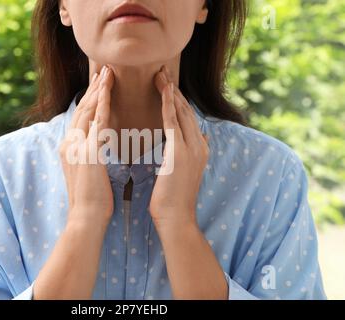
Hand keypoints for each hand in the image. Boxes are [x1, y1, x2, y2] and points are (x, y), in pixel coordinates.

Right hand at [59, 65, 114, 229]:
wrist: (85, 219)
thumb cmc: (92, 201)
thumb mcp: (89, 173)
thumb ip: (90, 155)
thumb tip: (99, 144)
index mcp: (69, 149)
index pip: (80, 119)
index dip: (89, 101)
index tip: (98, 86)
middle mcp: (69, 144)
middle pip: (81, 109)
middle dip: (92, 89)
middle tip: (102, 70)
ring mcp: (76, 147)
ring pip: (86, 110)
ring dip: (97, 90)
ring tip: (106, 72)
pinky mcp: (87, 152)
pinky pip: (96, 122)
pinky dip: (102, 104)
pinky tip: (107, 90)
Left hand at [149, 66, 209, 228]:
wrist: (176, 219)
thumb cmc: (172, 200)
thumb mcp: (181, 173)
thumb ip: (186, 155)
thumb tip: (193, 140)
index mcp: (199, 149)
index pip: (188, 118)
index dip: (178, 100)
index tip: (167, 85)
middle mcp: (199, 145)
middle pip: (186, 110)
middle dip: (174, 89)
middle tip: (163, 70)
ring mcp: (193, 148)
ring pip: (181, 111)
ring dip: (171, 91)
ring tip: (161, 73)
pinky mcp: (181, 152)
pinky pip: (173, 121)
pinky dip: (168, 103)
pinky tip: (163, 89)